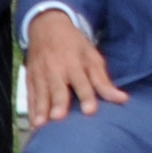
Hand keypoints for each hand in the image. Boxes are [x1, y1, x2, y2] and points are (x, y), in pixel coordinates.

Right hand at [23, 8, 125, 125]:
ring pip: (40, 94)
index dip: (86, 96)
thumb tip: (122, 99)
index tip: (90, 111)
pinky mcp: (30, 79)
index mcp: (74, 63)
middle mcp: (55, 70)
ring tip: (39, 125)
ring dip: (40, 110)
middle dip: (57, 103)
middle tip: (58, 118)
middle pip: (57, 89)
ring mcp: (40, 74)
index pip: (82, 82)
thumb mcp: (92, 57)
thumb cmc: (74, 45)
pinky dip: (30, 110)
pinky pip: (30, 96)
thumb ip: (104, 81)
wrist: (46, 26)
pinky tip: (32, 124)